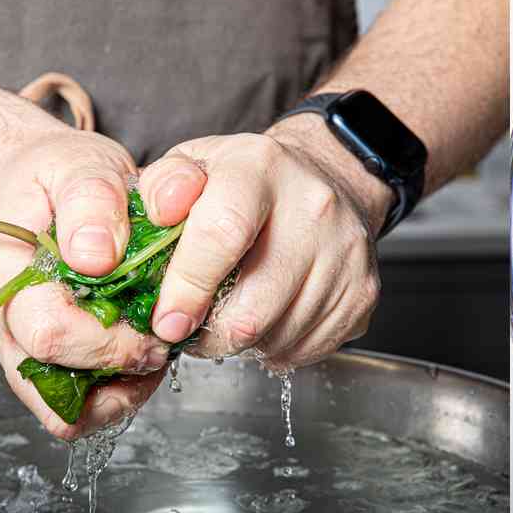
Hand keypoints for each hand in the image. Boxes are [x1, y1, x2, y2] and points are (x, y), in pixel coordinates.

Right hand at [0, 128, 170, 439]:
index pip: (49, 333)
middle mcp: (4, 323)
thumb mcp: (76, 164)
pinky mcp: (45, 360)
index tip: (155, 320)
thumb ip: (90, 199)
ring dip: (118, 391)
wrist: (28, 185)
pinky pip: (75, 407)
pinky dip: (113, 393)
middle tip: (164, 337)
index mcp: (3, 276)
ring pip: (63, 410)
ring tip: (154, 350)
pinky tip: (141, 358)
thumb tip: (96, 256)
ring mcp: (21, 347)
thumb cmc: (51, 175)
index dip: (109, 339)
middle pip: (53, 382)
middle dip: (121, 367)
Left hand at [135, 119, 390, 367]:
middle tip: (190, 328)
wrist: (325, 178)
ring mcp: (346, 252)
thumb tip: (148, 222)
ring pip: (278, 336)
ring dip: (242, 342)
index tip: (166, 322)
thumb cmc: (245, 180)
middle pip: (254, 305)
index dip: (188, 287)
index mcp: (260, 168)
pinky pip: (307, 348)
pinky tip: (267, 317)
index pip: (223, 233)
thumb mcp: (195, 164)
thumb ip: (161, 188)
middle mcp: (313, 207)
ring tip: (230, 313)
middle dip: (209, 334)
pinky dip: (277, 347)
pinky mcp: (364, 291)